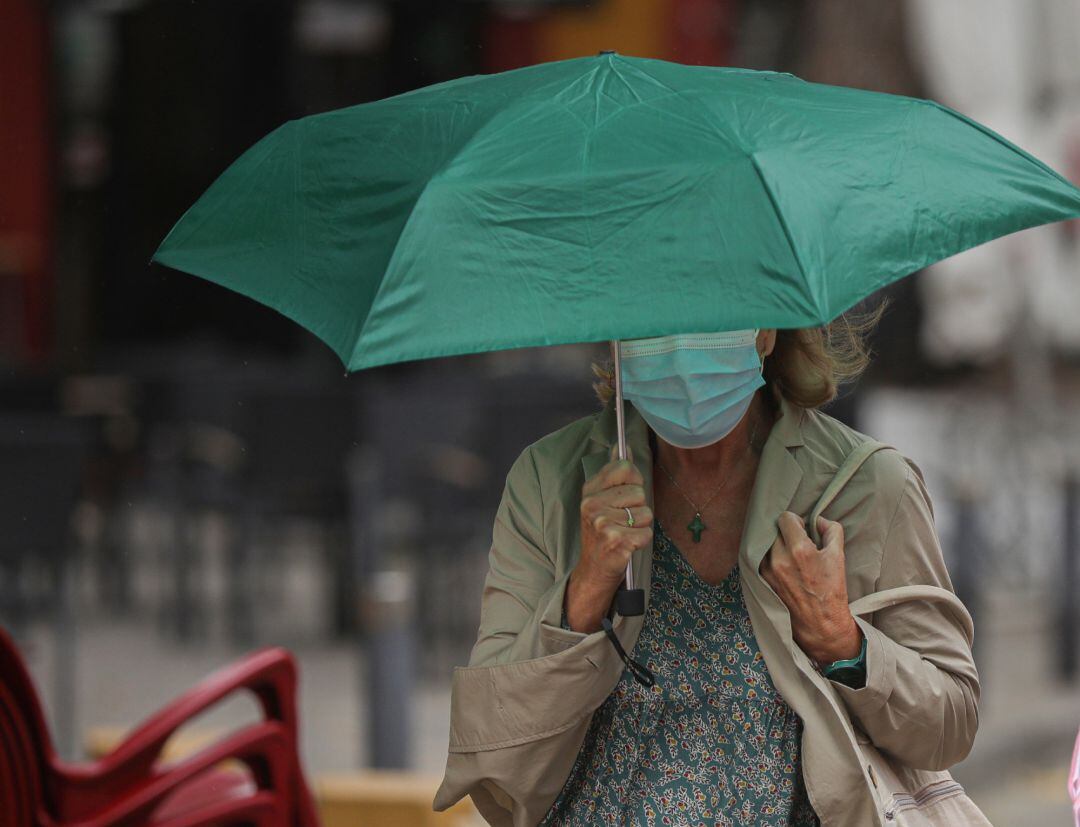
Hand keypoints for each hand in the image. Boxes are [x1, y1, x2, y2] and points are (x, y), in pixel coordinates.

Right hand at [566, 443, 653, 631]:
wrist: (593, 568)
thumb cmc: (602, 531)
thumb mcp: (601, 499)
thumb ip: (614, 473)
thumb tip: (625, 446)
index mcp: (590, 490)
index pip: (625, 467)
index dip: (633, 481)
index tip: (625, 495)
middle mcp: (592, 505)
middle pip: (640, 491)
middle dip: (638, 507)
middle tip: (622, 520)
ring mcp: (603, 524)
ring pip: (646, 513)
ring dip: (641, 526)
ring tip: (625, 532)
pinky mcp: (616, 542)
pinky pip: (646, 533)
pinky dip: (642, 541)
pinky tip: (627, 545)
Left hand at [760, 512, 861, 666]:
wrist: (820, 624)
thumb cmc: (831, 591)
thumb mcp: (838, 556)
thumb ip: (831, 530)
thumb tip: (818, 520)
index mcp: (799, 550)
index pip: (785, 518)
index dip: (796, 521)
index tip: (803, 529)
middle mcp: (779, 559)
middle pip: (775, 529)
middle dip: (787, 533)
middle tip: (798, 543)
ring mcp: (767, 570)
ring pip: (767, 543)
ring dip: (777, 544)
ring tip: (791, 556)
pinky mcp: (762, 580)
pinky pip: (762, 558)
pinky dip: (770, 557)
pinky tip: (784, 566)